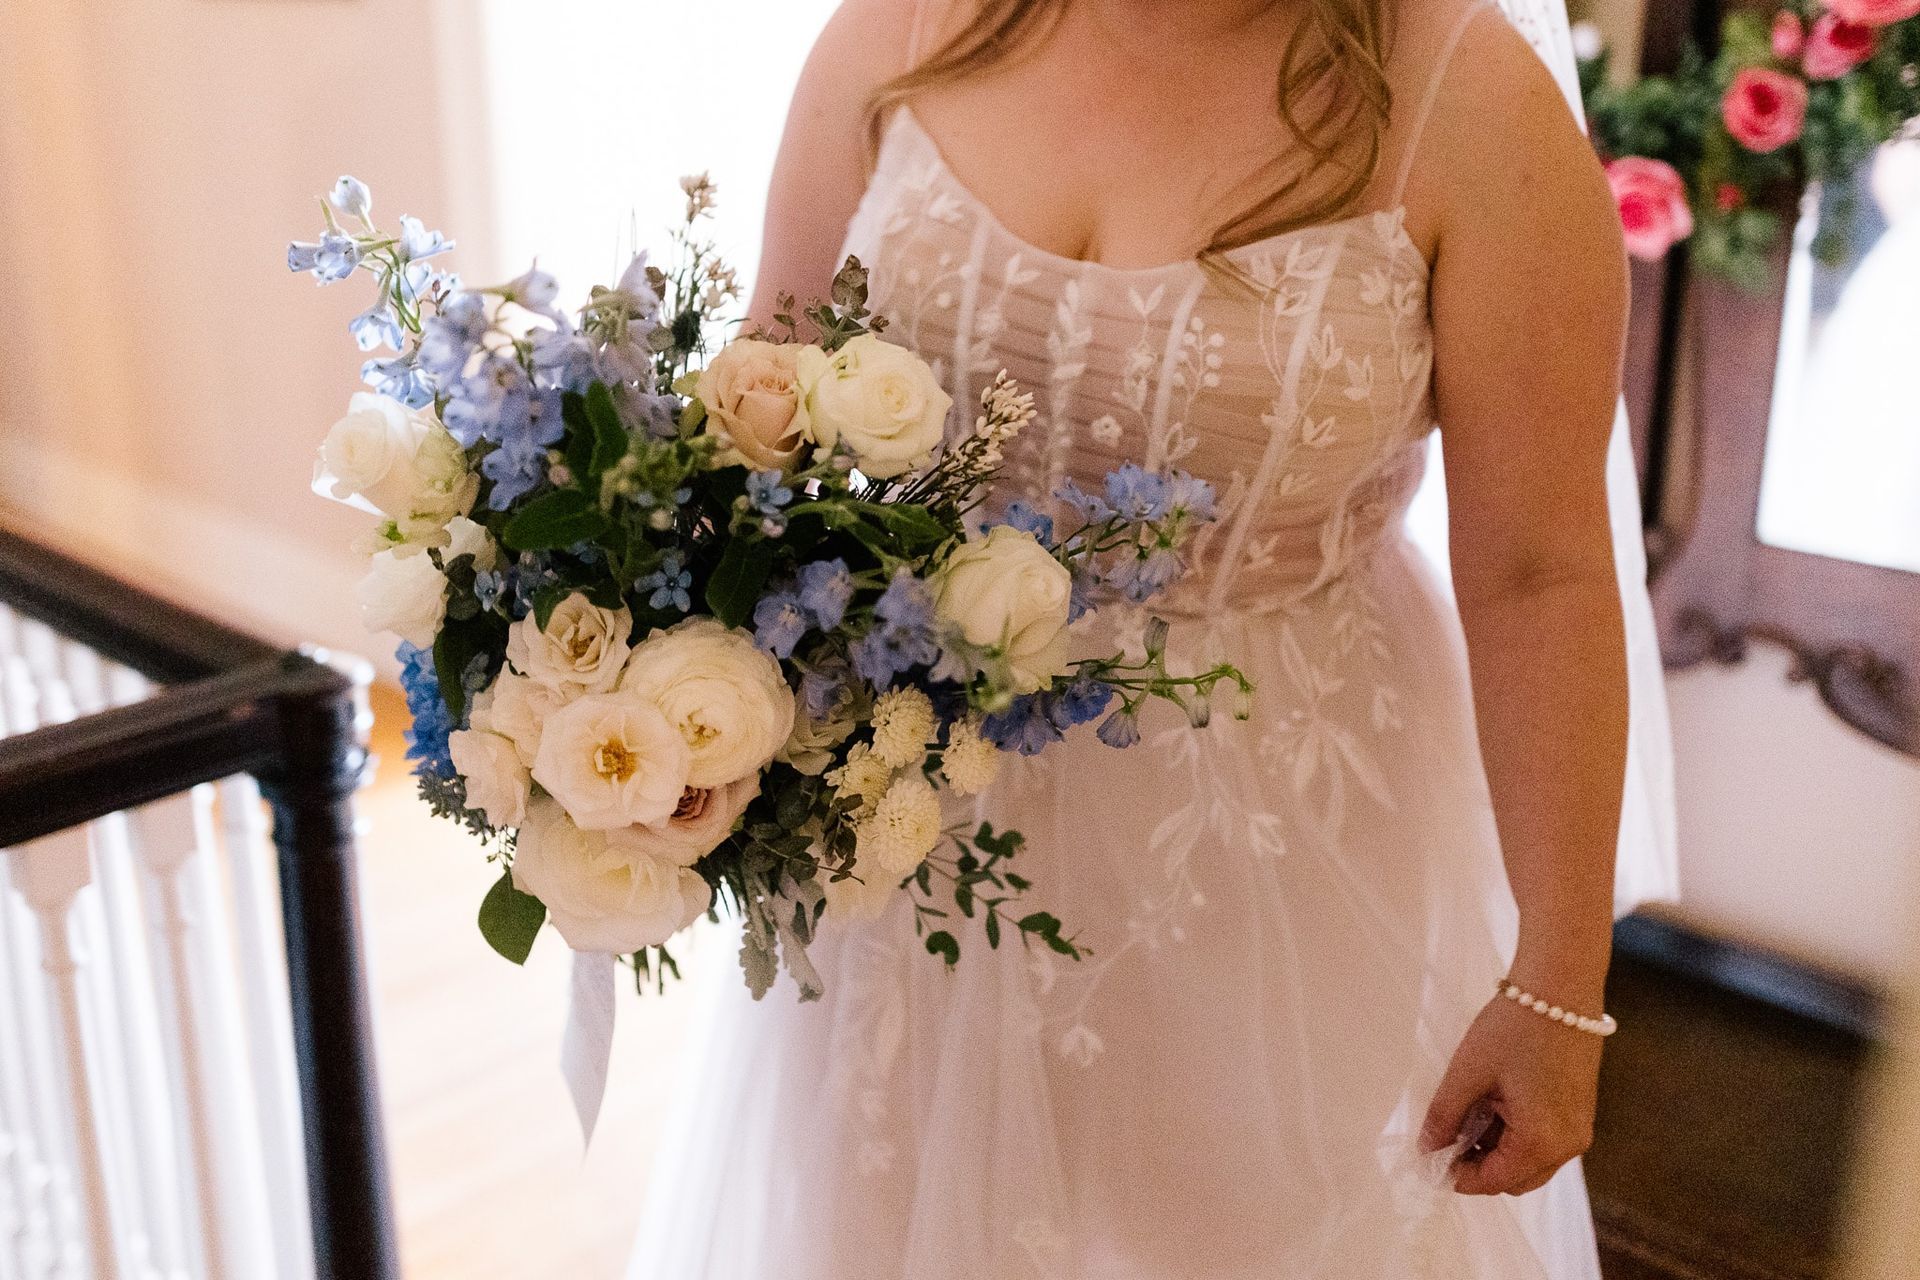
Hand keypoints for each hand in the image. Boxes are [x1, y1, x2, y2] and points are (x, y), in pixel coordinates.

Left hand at [1419, 992, 1603, 1195]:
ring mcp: (1578, 1129)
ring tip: (1466, 1114)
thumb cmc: (1514, 1027)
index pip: (1492, 1182)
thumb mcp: (1468, 1073)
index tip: (1428, 1159)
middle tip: (1445, 1137)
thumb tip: (1426, 1149)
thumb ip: (1444, 1116)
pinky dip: (1515, 1134)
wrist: (1561, 987)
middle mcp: (1568, 1146)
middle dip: (1477, 1166)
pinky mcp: (1579, 1112)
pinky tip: (1492, 1104)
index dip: (1457, 1176)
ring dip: (1496, 1150)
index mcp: (1541, 1142)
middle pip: (1515, 1179)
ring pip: (1531, 1162)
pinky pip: (1544, 1141)